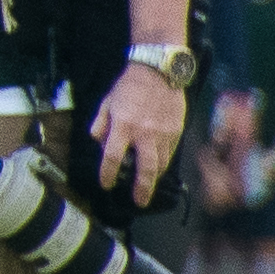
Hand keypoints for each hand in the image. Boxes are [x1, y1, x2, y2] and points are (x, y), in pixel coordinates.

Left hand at [92, 61, 190, 202]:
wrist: (158, 71)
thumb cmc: (129, 86)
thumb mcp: (107, 102)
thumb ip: (100, 123)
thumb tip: (97, 142)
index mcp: (123, 125)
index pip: (113, 157)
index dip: (108, 174)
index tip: (106, 184)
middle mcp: (144, 133)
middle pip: (144, 169)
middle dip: (141, 189)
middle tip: (138, 201)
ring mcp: (163, 134)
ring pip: (161, 164)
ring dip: (154, 178)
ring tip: (149, 186)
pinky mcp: (177, 131)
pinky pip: (170, 153)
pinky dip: (164, 162)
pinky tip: (159, 166)